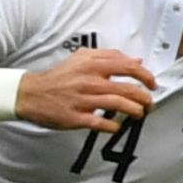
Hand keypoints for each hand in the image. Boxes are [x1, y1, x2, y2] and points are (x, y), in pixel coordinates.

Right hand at [17, 50, 157, 132]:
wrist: (31, 93)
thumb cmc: (58, 77)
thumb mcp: (81, 58)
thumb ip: (108, 56)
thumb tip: (135, 60)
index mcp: (92, 65)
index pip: (128, 67)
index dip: (145, 76)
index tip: (151, 84)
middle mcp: (89, 81)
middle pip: (127, 88)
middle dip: (144, 98)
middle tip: (149, 103)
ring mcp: (83, 100)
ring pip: (118, 104)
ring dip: (134, 111)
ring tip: (139, 114)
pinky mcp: (76, 117)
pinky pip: (101, 122)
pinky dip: (113, 125)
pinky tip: (117, 126)